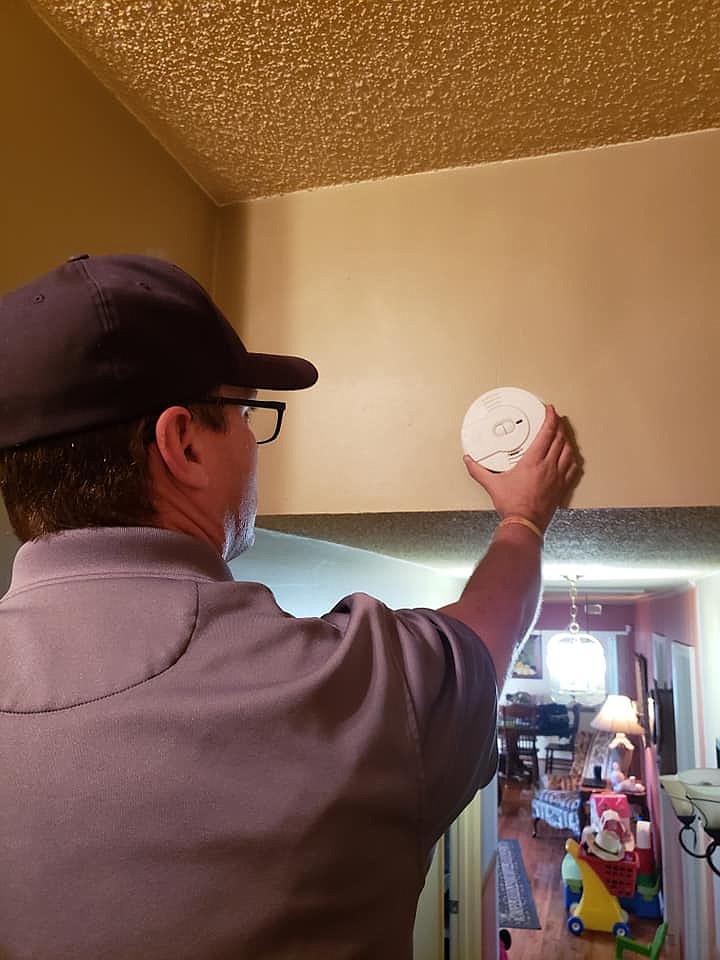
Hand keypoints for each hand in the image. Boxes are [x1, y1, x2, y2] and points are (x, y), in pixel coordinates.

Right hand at [462, 405, 581, 530]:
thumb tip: (469, 462)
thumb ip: (479, 471)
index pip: (546, 433)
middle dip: (559, 425)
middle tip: (556, 419)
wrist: (525, 523)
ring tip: (563, 434)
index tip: (549, 410)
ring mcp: (558, 476)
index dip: (550, 418)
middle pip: (559, 439)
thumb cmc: (513, 505)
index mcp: (533, 461)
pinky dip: (572, 459)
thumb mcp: (493, 485)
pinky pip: (572, 468)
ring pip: (568, 451)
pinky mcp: (562, 487)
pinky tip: (570, 458)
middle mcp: (548, 466)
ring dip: (566, 440)